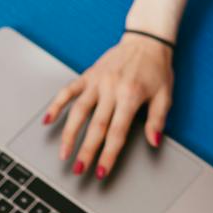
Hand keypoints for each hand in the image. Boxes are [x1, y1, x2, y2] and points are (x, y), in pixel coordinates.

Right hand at [41, 32, 174, 178]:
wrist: (146, 40)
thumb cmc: (157, 68)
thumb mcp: (165, 95)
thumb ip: (158, 120)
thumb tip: (153, 142)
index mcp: (131, 95)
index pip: (117, 132)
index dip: (108, 154)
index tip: (101, 172)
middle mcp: (111, 89)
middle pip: (95, 126)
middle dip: (86, 151)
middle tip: (78, 170)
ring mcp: (97, 81)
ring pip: (78, 111)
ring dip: (69, 134)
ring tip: (63, 153)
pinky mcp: (88, 74)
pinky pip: (68, 90)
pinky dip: (56, 104)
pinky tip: (48, 120)